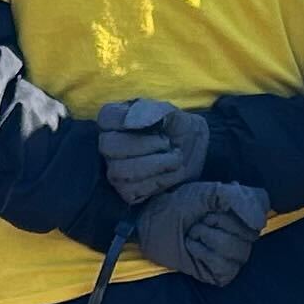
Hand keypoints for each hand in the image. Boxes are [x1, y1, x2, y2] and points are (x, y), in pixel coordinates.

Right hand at [93, 97, 210, 204]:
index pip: (107, 118)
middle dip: (145, 146)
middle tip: (168, 143)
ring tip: (176, 159)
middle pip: (110, 146)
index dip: (128, 121)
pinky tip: (172, 173)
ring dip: (156, 165)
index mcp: (115, 120)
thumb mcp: (173, 115)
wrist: (197, 156)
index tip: (156, 126)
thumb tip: (129, 122)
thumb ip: (151, 111)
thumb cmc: (180, 130)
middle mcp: (109, 146)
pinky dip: (158, 182)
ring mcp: (115, 171)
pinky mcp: (127, 192)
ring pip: (120, 171)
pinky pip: (131, 191)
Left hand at [134, 179, 267, 286]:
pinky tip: (193, 248)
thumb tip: (259, 223)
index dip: (242, 205)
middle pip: (250, 231)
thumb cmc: (176, 206)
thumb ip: (237, 200)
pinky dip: (205, 255)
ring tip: (193, 233)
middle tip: (199, 219)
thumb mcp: (206, 193)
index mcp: (242, 208)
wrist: (151, 224)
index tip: (219, 204)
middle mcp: (242, 231)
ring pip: (237, 250)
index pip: (262, 204)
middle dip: (218, 222)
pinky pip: (226, 267)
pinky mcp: (221, 272)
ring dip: (208, 238)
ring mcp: (232, 253)